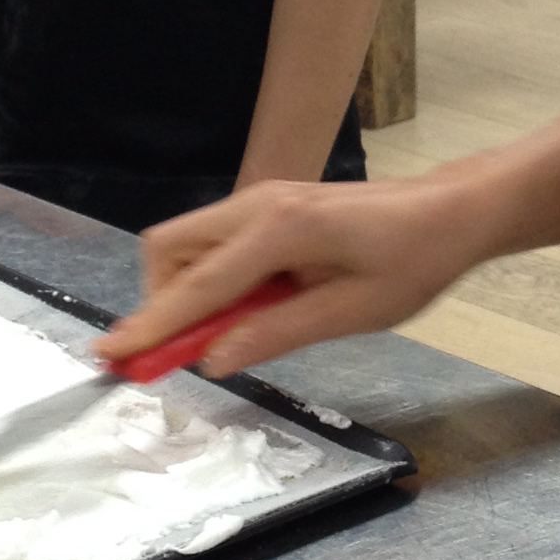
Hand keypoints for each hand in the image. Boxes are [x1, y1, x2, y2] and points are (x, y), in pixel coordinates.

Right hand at [96, 171, 486, 377]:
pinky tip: (249, 308)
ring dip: (185, 292)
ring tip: (231, 334)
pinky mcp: (268, 205)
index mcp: (282, 229)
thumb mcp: (354, 312)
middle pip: (170, 250)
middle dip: (162, 302)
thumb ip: (277, 333)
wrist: (449, 211)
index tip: (110, 356)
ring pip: (185, 244)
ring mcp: (260, 198)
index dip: (152, 325)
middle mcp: (258, 203)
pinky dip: (209, 279)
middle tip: (186, 352)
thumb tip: (213, 361)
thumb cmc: (414, 262)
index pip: (198, 285)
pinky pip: (213, 242)